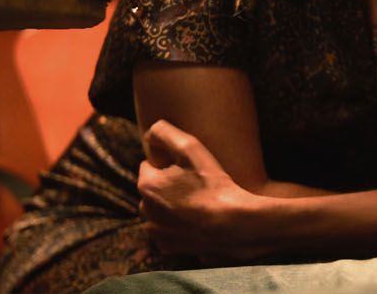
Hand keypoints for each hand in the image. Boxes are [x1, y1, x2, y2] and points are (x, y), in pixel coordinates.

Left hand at [137, 120, 266, 262]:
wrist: (231, 224)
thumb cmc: (212, 184)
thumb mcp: (191, 148)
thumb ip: (166, 133)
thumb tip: (151, 130)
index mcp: (147, 185)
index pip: (149, 166)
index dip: (169, 164)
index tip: (187, 169)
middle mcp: (144, 210)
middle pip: (153, 190)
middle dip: (167, 186)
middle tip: (194, 186)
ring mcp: (155, 231)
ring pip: (159, 211)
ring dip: (172, 206)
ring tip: (197, 204)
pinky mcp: (166, 247)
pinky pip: (167, 231)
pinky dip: (178, 226)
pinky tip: (196, 221)